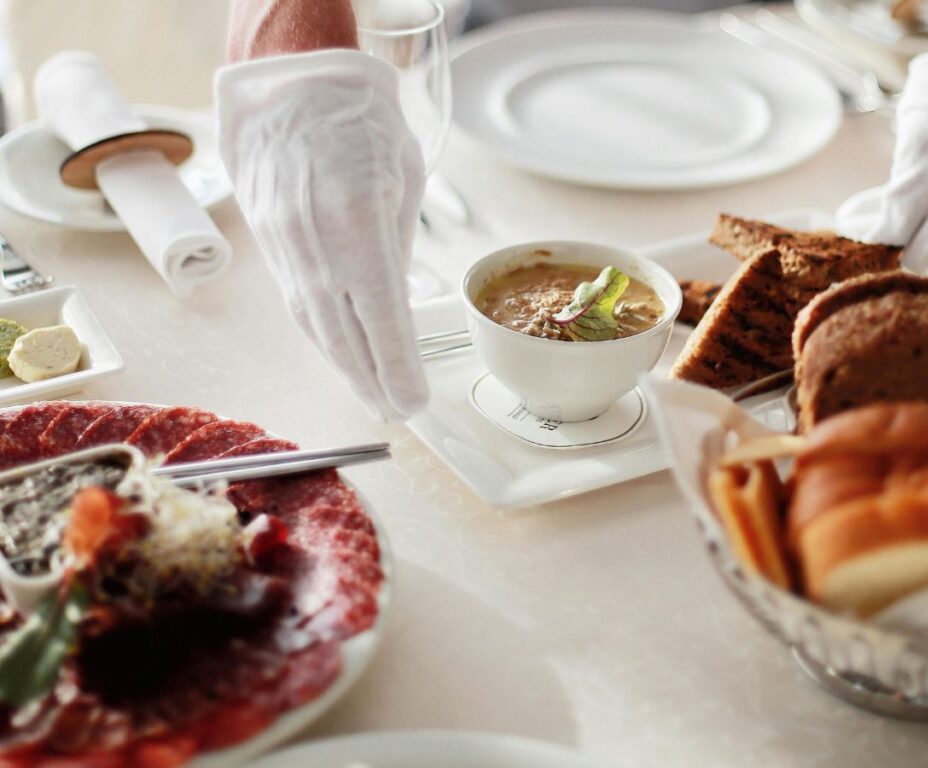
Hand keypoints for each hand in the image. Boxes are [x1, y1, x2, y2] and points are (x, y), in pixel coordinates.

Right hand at [216, 50, 428, 420]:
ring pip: (315, 324)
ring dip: (345, 368)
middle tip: (395, 413)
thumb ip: (397, 245)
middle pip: (343, 333)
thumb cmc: (361, 121)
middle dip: (371, 380)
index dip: (395, 366)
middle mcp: (314, 240)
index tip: (411, 403)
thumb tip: (398, 307)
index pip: (380, 314)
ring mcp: (285, 245)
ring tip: (372, 396)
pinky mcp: (270, 244)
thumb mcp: (403, 177)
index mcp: (357, 219)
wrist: (289, 86)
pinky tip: (342, 358)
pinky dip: (323, 338)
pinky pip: (298, 303)